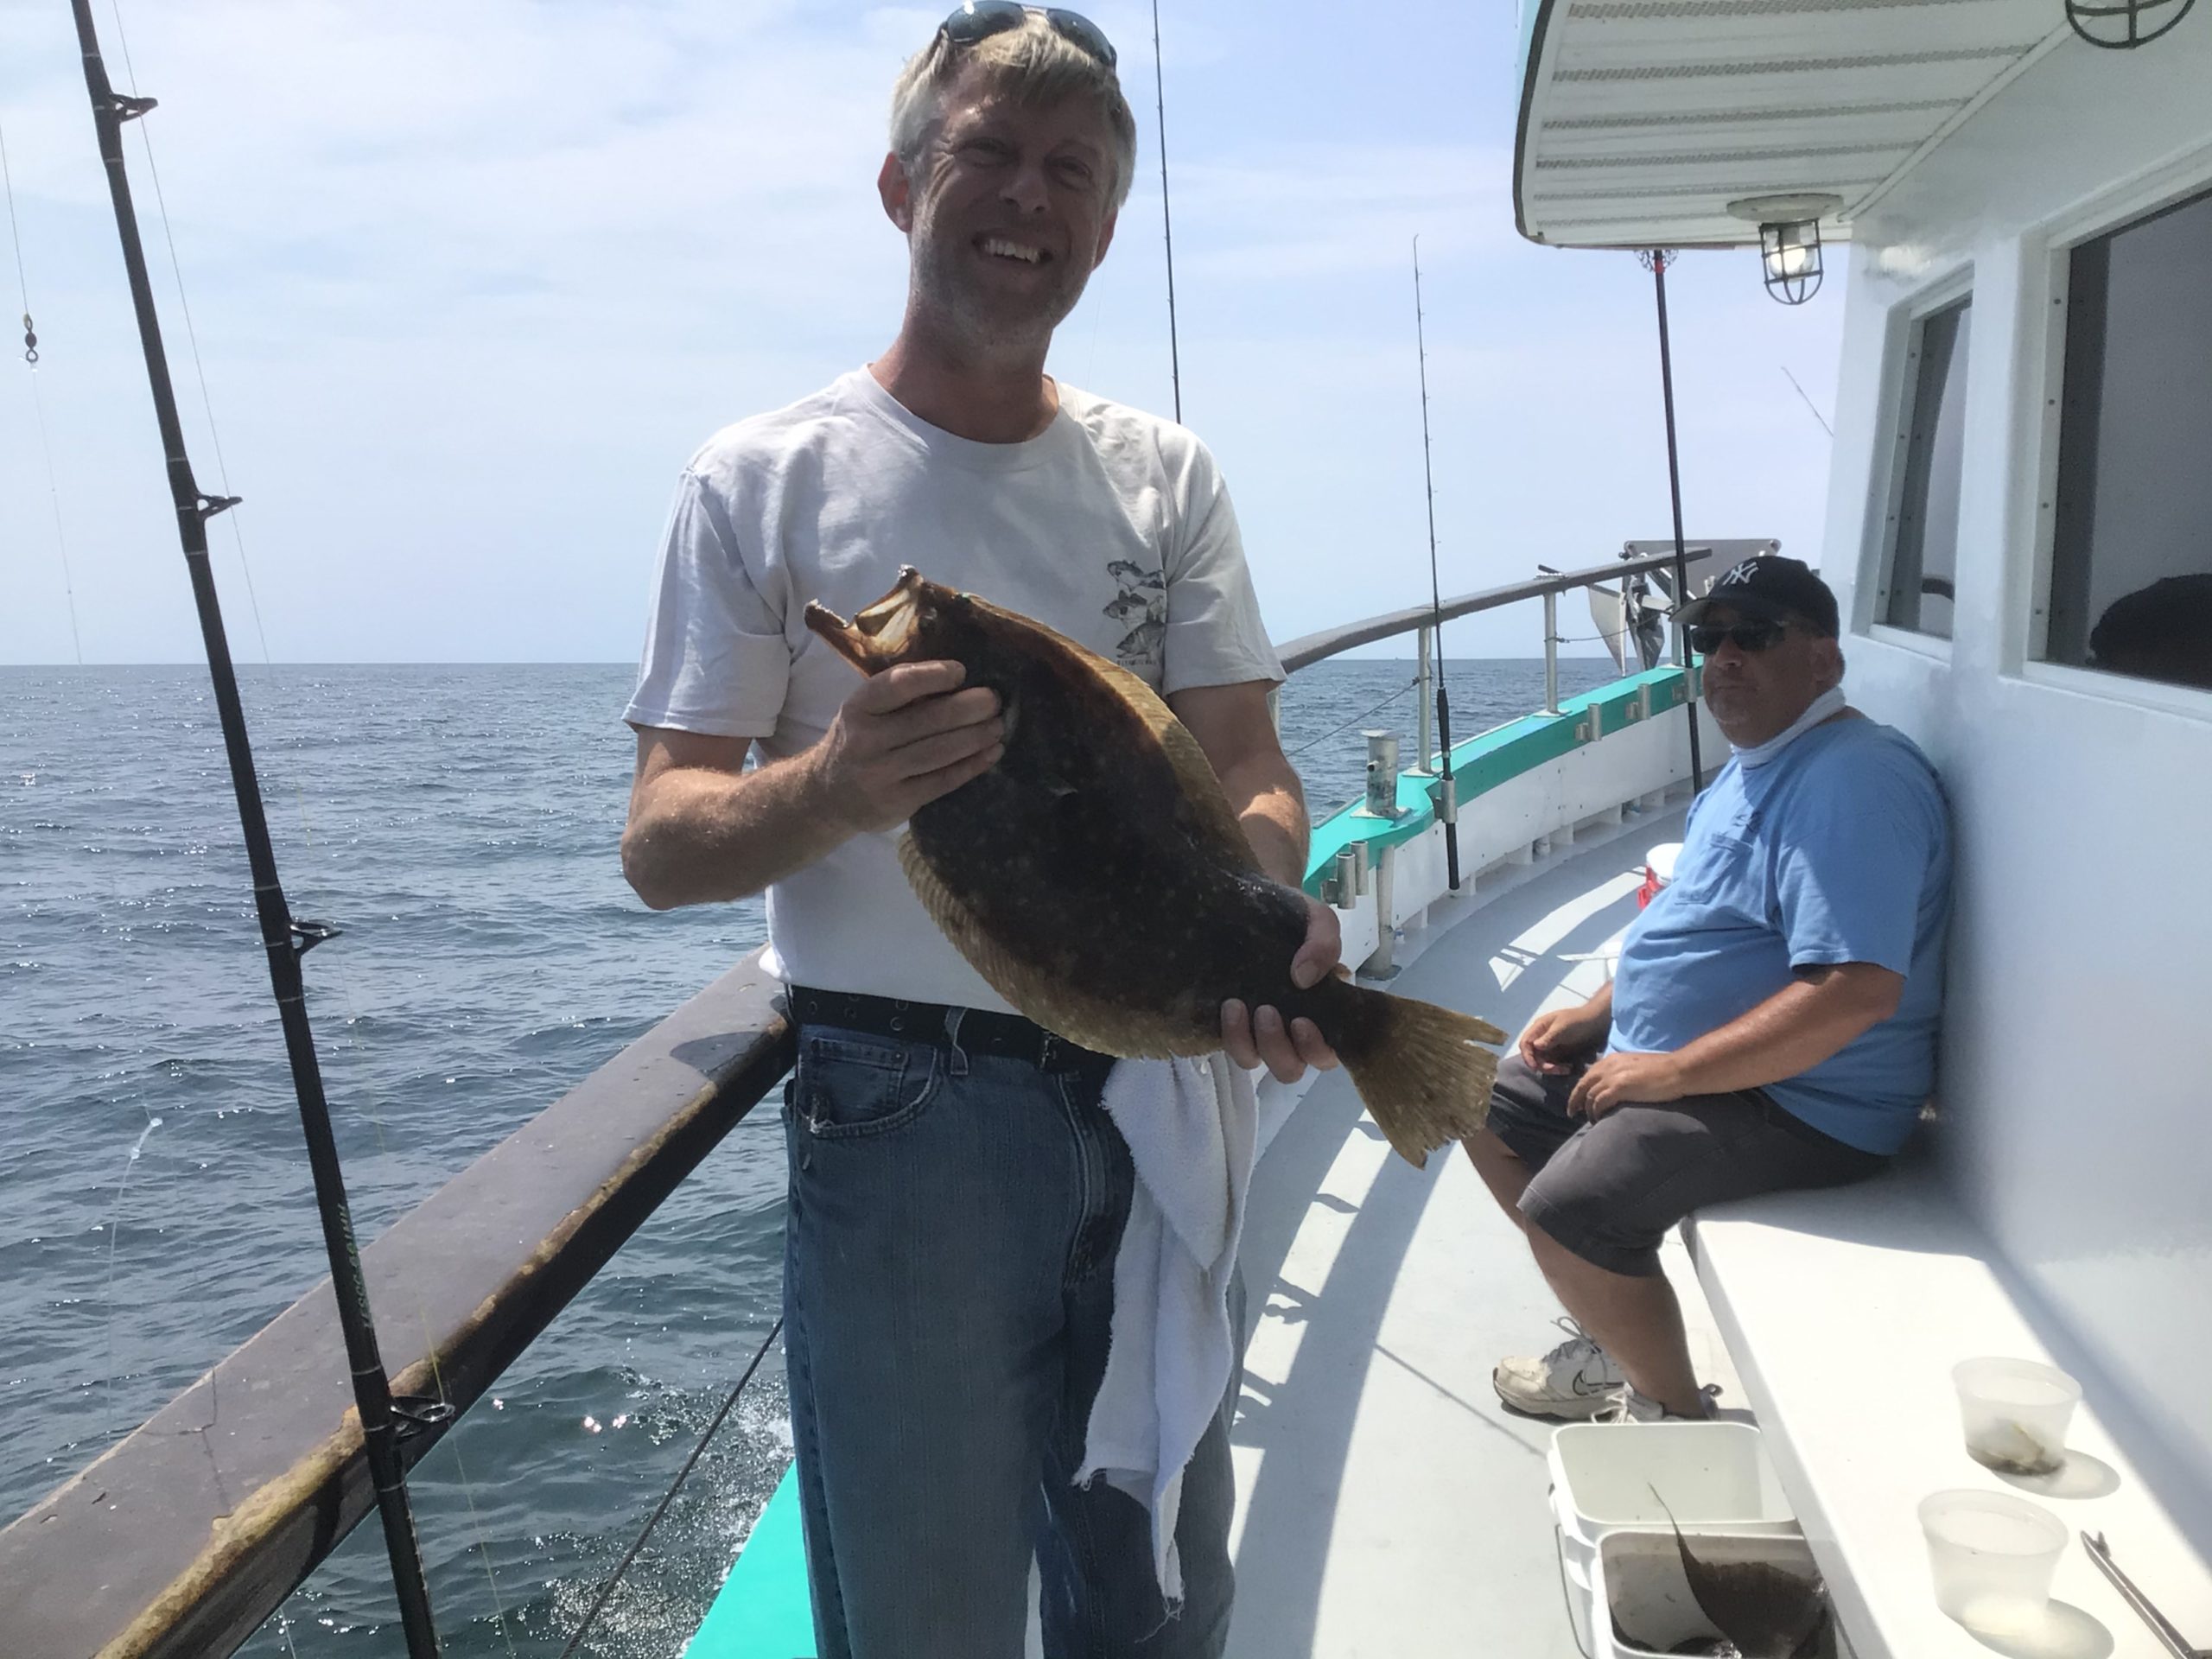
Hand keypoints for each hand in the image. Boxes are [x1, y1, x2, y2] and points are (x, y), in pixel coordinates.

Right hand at [808, 661, 1003, 834]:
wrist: (826, 796)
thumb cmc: (857, 741)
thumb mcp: (864, 712)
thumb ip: (899, 697)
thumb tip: (959, 679)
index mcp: (858, 707)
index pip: (897, 685)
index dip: (933, 676)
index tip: (961, 672)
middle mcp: (865, 740)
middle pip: (927, 720)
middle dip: (968, 708)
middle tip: (994, 701)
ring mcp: (880, 774)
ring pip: (939, 752)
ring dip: (975, 737)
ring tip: (998, 726)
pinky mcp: (897, 802)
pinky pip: (942, 781)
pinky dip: (971, 766)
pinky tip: (991, 754)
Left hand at [1221, 896, 1342, 1083]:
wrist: (1251, 901)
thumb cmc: (1293, 917)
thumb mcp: (1318, 920)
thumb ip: (1325, 944)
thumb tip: (1304, 979)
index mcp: (1323, 1013)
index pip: (1328, 1054)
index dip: (1317, 1049)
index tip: (1302, 1021)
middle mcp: (1291, 1030)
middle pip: (1291, 1068)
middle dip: (1279, 1049)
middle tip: (1267, 1011)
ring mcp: (1259, 1030)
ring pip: (1257, 1063)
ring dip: (1249, 1043)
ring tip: (1238, 1005)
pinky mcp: (1232, 1025)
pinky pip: (1232, 1048)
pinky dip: (1230, 1034)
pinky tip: (1229, 1004)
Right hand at [1519, 1003, 1607, 1073]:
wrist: (1594, 1021)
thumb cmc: (1577, 1020)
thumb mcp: (1563, 1027)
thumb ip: (1549, 1037)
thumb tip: (1535, 1046)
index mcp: (1539, 1028)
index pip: (1525, 1043)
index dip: (1527, 1056)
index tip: (1535, 1067)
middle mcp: (1541, 1037)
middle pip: (1533, 1055)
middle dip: (1542, 1065)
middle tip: (1556, 1070)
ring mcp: (1549, 1046)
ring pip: (1543, 1061)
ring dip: (1552, 1068)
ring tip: (1566, 1069)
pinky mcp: (1558, 1052)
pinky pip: (1553, 1063)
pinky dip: (1559, 1068)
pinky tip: (1569, 1068)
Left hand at [1566, 1051, 1687, 1120]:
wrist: (1676, 1070)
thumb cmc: (1662, 1070)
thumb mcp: (1635, 1066)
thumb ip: (1622, 1072)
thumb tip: (1615, 1085)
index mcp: (1612, 1060)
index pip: (1589, 1075)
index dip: (1581, 1088)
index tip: (1578, 1099)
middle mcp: (1608, 1066)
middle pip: (1582, 1085)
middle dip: (1575, 1099)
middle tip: (1572, 1112)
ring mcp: (1612, 1077)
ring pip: (1589, 1096)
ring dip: (1587, 1110)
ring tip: (1590, 1120)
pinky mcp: (1619, 1088)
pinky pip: (1599, 1103)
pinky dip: (1596, 1112)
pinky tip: (1598, 1120)